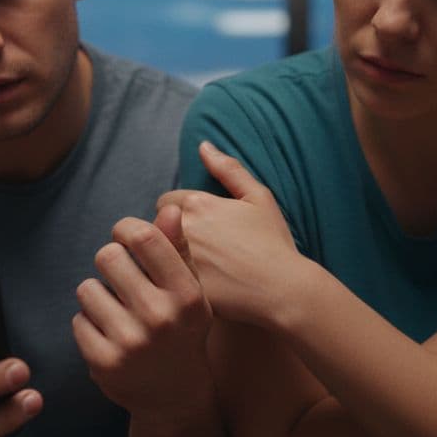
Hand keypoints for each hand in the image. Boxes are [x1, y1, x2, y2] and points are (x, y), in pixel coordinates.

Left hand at [73, 205, 216, 420]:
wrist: (175, 396)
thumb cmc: (182, 331)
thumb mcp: (192, 292)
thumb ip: (178, 250)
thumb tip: (170, 209)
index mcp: (187, 294)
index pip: (143, 237)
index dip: (125, 229)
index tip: (126, 238)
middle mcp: (161, 317)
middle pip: (108, 256)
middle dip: (111, 263)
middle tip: (122, 279)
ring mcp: (131, 342)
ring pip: (87, 288)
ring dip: (97, 295)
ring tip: (117, 310)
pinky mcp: (104, 362)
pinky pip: (78, 319)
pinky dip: (89, 323)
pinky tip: (110, 335)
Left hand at [157, 141, 312, 328]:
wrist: (283, 291)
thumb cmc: (273, 243)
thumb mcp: (259, 198)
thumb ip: (228, 169)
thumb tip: (203, 145)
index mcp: (197, 203)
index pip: (165, 202)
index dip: (179, 215)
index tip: (197, 230)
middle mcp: (181, 228)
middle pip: (156, 227)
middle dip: (168, 234)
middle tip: (194, 249)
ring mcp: (177, 259)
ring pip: (154, 254)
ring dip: (163, 257)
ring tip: (187, 268)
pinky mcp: (177, 288)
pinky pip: (159, 280)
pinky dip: (167, 282)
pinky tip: (185, 288)